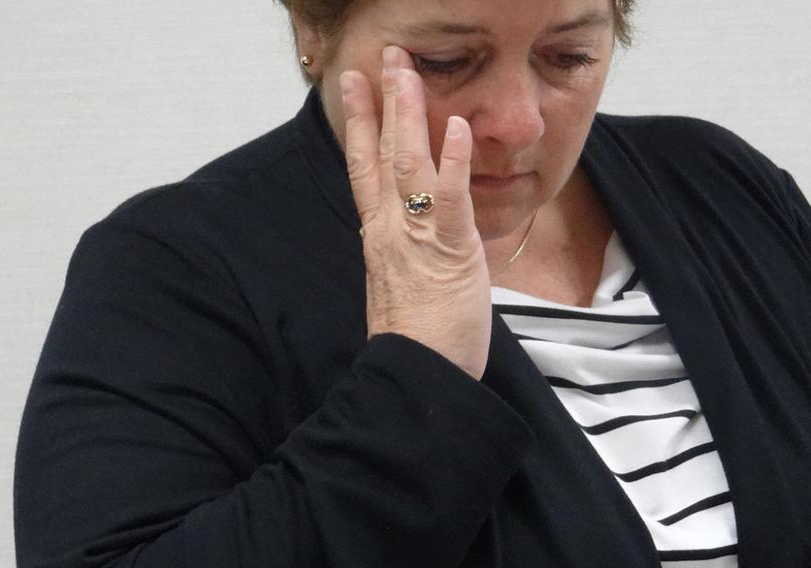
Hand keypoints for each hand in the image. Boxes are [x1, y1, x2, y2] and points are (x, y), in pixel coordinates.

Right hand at [340, 46, 490, 379]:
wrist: (420, 375)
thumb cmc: (418, 337)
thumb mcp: (401, 282)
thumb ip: (403, 248)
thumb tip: (411, 229)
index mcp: (381, 234)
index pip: (364, 167)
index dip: (359, 124)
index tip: (355, 86)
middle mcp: (390, 227)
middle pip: (381, 153)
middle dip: (382, 102)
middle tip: (384, 57)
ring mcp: (416, 235)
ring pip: (407, 163)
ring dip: (408, 114)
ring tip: (408, 71)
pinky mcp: (448, 250)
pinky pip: (449, 198)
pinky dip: (450, 161)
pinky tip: (455, 127)